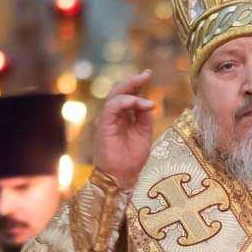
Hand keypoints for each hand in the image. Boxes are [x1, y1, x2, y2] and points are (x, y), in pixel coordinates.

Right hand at [93, 72, 154, 189]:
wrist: (122, 177)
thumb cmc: (132, 159)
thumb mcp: (143, 134)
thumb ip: (143, 117)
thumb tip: (148, 102)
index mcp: (122, 117)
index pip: (127, 95)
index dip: (136, 84)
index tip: (147, 74)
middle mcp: (113, 116)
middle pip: (119, 91)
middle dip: (133, 81)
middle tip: (146, 74)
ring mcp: (107, 120)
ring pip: (115, 96)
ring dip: (132, 91)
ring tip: (147, 94)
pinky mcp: (104, 125)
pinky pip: (112, 107)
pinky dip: (126, 102)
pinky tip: (139, 103)